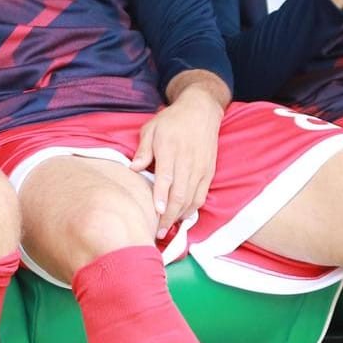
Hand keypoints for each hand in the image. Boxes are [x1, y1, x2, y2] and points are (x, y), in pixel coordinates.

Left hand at [130, 88, 223, 237]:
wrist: (202, 111)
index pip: (167, 177)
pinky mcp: (208, 172)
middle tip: (157, 232)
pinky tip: (181, 217)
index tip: (157, 212)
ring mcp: (200, 168)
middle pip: (180, 194)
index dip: (162, 196)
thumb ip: (143, 150)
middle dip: (169, 216)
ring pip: (192, 198)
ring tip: (167, 229)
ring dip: (180, 216)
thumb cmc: (172, 120)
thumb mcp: (151, 128)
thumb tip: (133, 168)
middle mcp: (188, 161)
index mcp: (170, 149)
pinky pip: (201, 195)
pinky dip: (192, 209)